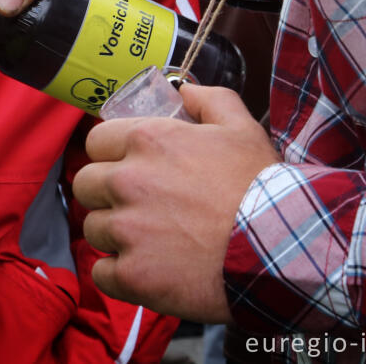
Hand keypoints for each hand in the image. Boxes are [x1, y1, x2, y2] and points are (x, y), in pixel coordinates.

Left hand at [73, 85, 279, 321]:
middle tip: (136, 206)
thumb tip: (183, 90)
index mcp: (146, 141)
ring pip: (93, 228)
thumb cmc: (261, 187)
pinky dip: (118, 274)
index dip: (110, 155)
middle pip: (85, 184)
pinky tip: (146, 270)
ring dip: (114, 234)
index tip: (128, 168)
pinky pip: (101, 273)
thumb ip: (209, 100)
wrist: (279, 251)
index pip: (96, 142)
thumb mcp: (242, 128)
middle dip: (105, 194)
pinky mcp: (132, 275)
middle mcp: (127, 181)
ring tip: (150, 240)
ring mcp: (126, 230)